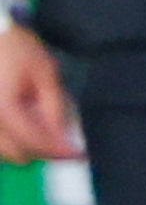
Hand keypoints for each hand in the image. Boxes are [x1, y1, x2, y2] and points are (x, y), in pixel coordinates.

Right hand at [0, 23, 76, 163]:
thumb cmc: (16, 49)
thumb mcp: (44, 74)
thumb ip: (54, 108)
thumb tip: (65, 137)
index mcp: (3, 109)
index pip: (35, 143)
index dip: (60, 150)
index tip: (79, 154)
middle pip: (17, 155)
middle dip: (43, 151)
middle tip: (64, 140)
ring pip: (3, 152)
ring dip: (25, 148)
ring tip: (44, 128)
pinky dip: (11, 140)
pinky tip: (26, 124)